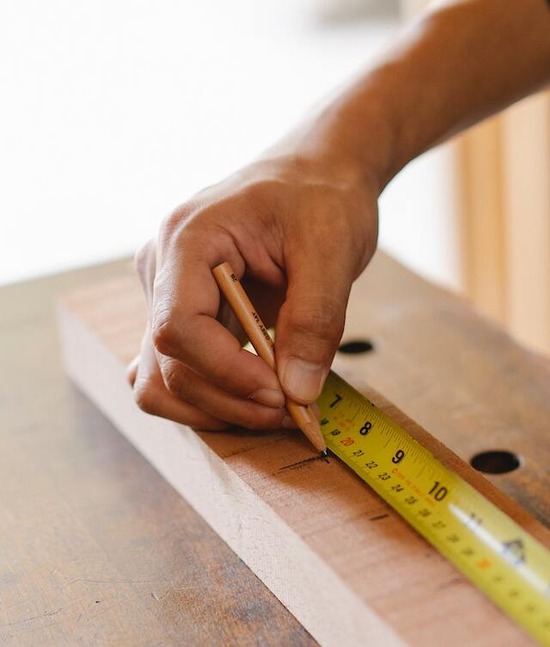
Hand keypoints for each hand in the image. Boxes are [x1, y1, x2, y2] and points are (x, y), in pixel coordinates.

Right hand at [128, 153, 378, 430]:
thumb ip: (315, 320)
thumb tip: (298, 392)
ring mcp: (168, 297)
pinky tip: (253, 396)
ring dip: (217, 408)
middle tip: (295, 408)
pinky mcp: (185, 316)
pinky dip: (211, 398)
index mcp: (187, 239)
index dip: (227, 372)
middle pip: (168, 365)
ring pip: (162, 382)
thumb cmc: (320, 196)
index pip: (178, 326)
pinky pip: (176, 375)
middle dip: (231, 399)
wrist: (313, 177)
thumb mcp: (332, 248)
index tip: (282, 392)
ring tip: (277, 405)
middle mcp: (163, 271)